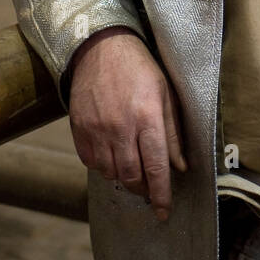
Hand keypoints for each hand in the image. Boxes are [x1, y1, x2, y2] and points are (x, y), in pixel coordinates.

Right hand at [67, 27, 187, 222]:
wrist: (100, 47)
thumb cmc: (139, 68)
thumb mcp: (165, 93)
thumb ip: (173, 132)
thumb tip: (180, 167)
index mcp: (147, 117)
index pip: (156, 167)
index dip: (161, 195)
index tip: (163, 212)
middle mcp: (121, 127)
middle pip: (131, 176)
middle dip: (142, 188)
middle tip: (148, 186)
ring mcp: (97, 129)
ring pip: (110, 173)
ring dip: (123, 176)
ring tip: (131, 166)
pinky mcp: (79, 129)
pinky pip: (91, 162)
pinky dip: (103, 165)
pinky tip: (111, 154)